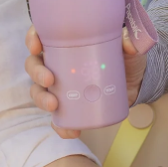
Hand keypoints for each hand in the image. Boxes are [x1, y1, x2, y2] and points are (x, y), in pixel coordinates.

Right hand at [25, 26, 146, 138]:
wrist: (135, 83)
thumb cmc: (124, 58)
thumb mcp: (127, 47)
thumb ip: (129, 42)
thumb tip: (129, 45)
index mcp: (64, 42)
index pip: (41, 35)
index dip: (32, 38)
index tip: (36, 46)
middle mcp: (56, 63)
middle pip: (34, 64)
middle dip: (36, 72)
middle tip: (49, 79)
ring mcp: (60, 86)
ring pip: (39, 90)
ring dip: (41, 99)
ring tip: (53, 105)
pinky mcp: (68, 106)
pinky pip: (57, 118)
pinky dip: (59, 126)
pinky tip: (69, 131)